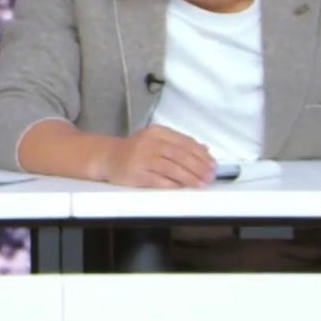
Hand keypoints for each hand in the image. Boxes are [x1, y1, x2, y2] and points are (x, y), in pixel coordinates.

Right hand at [100, 125, 216, 188]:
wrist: (108, 157)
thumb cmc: (136, 150)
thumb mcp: (157, 140)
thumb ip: (180, 144)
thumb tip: (205, 150)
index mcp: (157, 132)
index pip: (184, 142)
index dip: (200, 154)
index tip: (213, 164)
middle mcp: (149, 143)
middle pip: (179, 154)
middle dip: (198, 166)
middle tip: (211, 175)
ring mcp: (141, 158)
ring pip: (170, 167)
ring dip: (189, 177)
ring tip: (201, 183)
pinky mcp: (135, 173)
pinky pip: (157, 180)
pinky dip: (172, 184)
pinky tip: (182, 188)